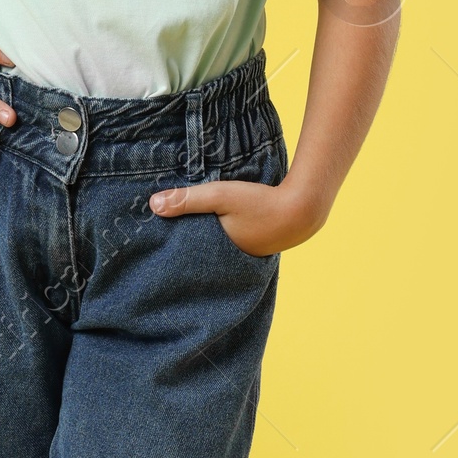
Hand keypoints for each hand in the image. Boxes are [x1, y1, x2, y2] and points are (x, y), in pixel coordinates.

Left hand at [149, 177, 324, 255]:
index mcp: (219, 255)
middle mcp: (232, 262)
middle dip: (187, 247)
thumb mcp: (220, 195)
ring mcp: (248, 257)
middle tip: (165, 240)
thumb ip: (187, 199)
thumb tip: (152, 205)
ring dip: (207, 241)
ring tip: (189, 232)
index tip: (156, 242)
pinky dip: (225, 237)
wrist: (304, 208)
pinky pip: (233, 245)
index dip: (173, 248)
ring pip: (218, 250)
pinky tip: (220, 227)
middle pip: (201, 255)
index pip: (187, 255)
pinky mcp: (258, 247)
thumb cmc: (261, 203)